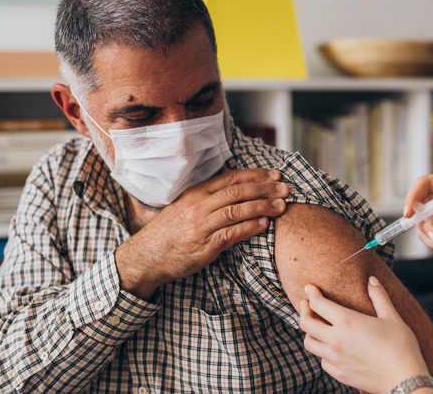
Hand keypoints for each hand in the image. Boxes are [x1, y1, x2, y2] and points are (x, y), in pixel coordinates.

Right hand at [116, 168, 288, 297]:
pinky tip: (264, 224)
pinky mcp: (204, 247)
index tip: (275, 175)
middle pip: (238, 192)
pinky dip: (249, 227)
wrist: (146, 256)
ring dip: (262, 207)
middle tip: (286, 188)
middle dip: (265, 189)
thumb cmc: (168, 232)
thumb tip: (233, 181)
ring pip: (237, 211)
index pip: (230, 178)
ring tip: (282, 206)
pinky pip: (231, 234)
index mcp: (195, 193)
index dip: (255, 175)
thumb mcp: (184, 206)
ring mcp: (201, 226)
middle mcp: (198, 206)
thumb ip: (207, 195)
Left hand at [300, 277, 430, 393]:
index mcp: (347, 321)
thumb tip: (372, 280)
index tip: (310, 288)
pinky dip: (322, 351)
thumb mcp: (392, 317)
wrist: (404, 380)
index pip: (318, 303)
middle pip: (306, 323)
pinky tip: (330, 347)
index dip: (311, 293)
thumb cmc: (401, 347)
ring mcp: (335, 359)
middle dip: (304, 310)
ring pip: (309, 343)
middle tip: (307, 304)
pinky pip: (322, 360)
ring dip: (310, 332)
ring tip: (316, 326)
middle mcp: (335, 340)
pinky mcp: (338, 374)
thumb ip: (379, 296)